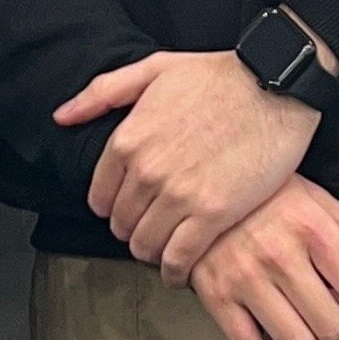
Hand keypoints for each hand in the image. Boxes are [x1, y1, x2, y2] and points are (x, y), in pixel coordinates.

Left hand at [55, 47, 323, 275]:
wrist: (276, 85)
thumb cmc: (220, 75)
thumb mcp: (153, 69)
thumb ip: (102, 93)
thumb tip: (61, 117)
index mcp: (128, 139)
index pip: (100, 197)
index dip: (113, 206)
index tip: (129, 208)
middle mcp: (147, 171)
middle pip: (122, 225)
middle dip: (133, 229)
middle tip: (152, 227)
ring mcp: (179, 195)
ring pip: (146, 246)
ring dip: (154, 251)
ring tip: (167, 247)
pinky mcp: (214, 214)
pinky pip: (180, 259)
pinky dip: (176, 270)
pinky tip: (182, 269)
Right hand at [190, 176, 338, 339]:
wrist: (202, 188)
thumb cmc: (268, 197)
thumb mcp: (321, 201)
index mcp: (313, 229)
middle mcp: (280, 255)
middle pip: (334, 328)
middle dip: (338, 327)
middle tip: (329, 314)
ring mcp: (245, 278)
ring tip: (304, 329)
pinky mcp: (216, 297)